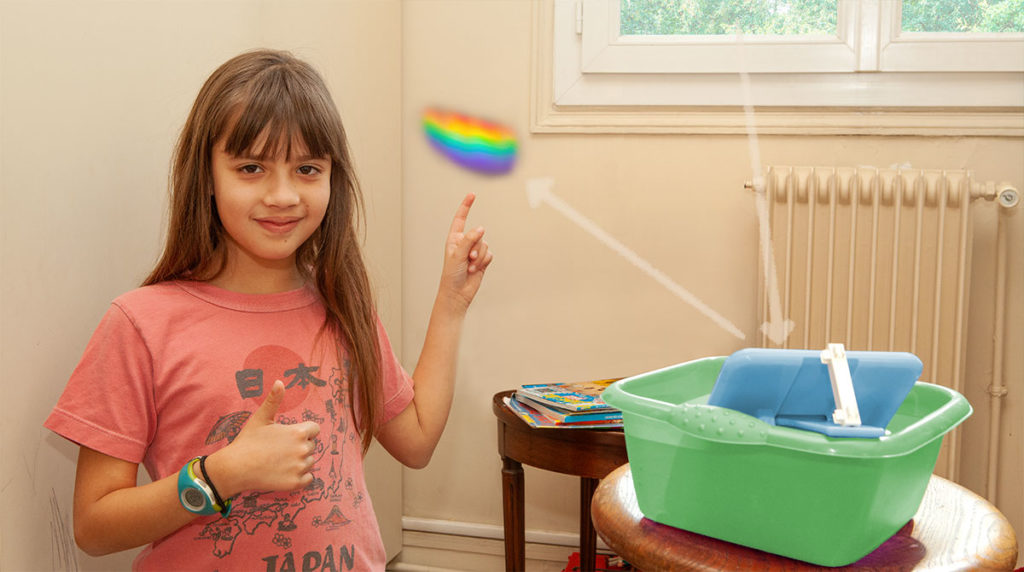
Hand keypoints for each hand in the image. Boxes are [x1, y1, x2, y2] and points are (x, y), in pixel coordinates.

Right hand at [207, 380, 318, 495]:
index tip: (288, 436)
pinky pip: (308, 478)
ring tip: (279, 461)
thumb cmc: (247, 441)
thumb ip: (274, 400)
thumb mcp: (261, 418)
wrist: (235, 468)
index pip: (315, 429)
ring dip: (299, 462)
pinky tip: (284, 473)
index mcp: (298, 432)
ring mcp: (300, 468)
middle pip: (312, 446)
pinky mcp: (296, 483)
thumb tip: (280, 381)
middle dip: (300, 447)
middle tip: (279, 450)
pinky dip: (300, 477)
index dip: (303, 432)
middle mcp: (303, 450)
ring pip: (310, 462)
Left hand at [440, 193, 493, 310]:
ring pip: (484, 245)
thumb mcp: (457, 255)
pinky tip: (476, 269)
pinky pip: (489, 254)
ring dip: (479, 257)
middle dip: (475, 246)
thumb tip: (481, 228)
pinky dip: (484, 261)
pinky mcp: (482, 260)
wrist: (457, 293)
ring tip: (470, 267)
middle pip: (478, 234)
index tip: (472, 195)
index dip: (466, 206)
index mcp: (454, 239)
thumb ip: (469, 240)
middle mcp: (465, 243)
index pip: (460, 219)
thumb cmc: (451, 274)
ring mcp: (474, 251)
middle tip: (468, 259)